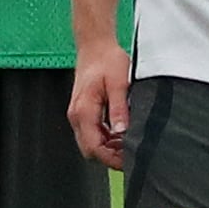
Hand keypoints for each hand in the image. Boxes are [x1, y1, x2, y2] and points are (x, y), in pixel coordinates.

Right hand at [69, 37, 132, 168]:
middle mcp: (77, 115)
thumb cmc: (106, 60)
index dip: (111, 159)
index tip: (129, 161)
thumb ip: (119, 109)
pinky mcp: (83, 112)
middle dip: (110, 156)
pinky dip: (106, 138)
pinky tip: (121, 133)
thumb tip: (122, 131)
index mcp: (84, 111)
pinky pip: (92, 133)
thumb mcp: (119, 83)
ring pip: (90, 143)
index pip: (93, 147)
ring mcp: (78, 114)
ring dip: (108, 148)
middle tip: (131, 154)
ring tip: (129, 143)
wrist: (95, 46)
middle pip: (89, 150)